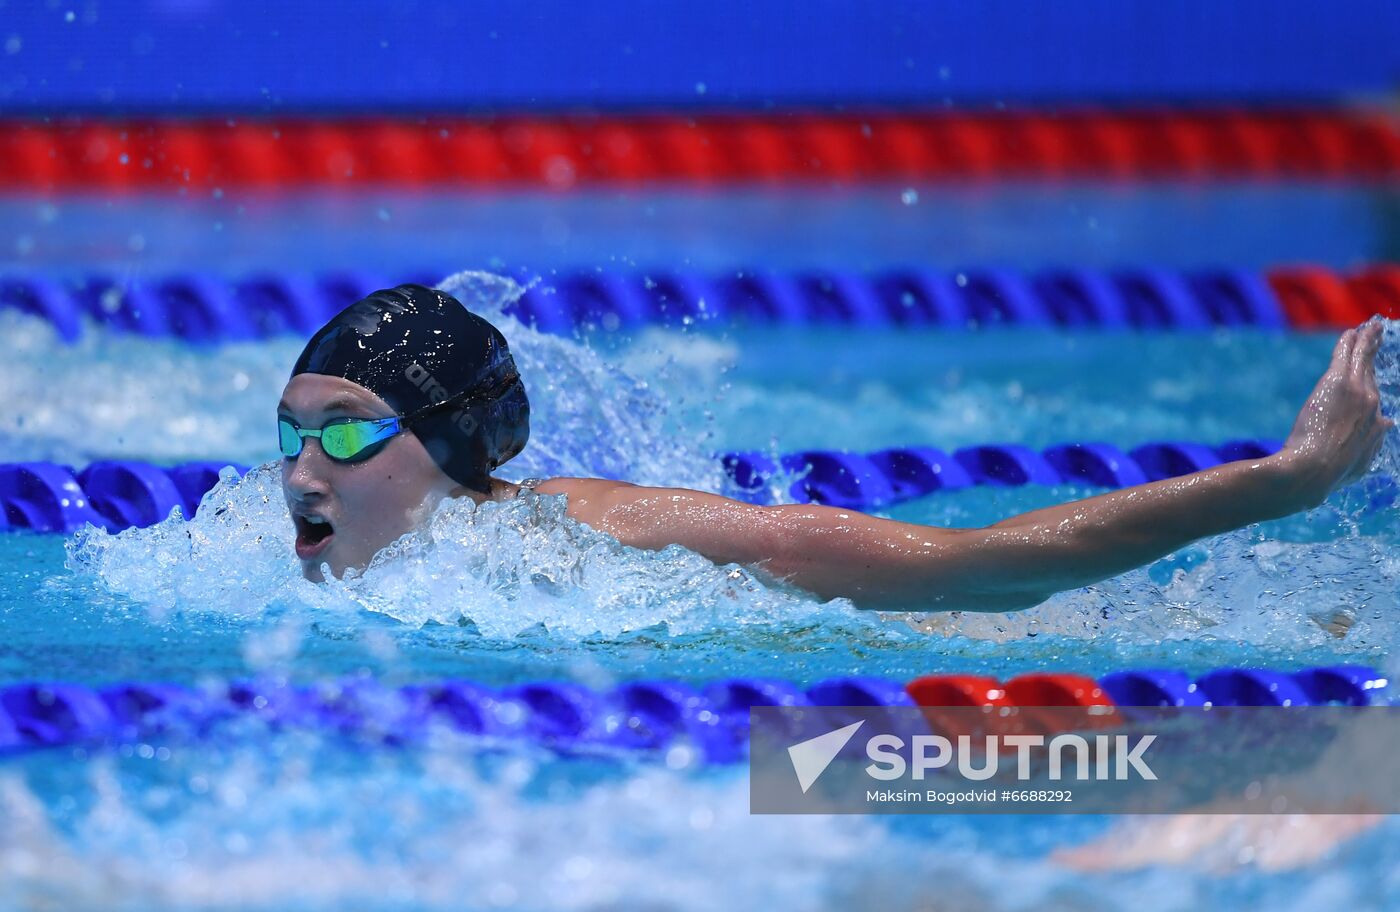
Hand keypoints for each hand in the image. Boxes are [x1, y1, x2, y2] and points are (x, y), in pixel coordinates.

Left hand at [1279, 320, 1392, 507]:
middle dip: (1373, 357)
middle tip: (1376, 340)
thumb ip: (1363, 456)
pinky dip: (1354, 341)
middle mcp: (1373, 409)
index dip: (1369, 398)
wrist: (1310, 473)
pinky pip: (1349, 354)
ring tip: (1369, 328)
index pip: (1374, 410)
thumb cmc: (1320, 479)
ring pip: (1363, 360)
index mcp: (1374, 433)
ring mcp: (1359, 393)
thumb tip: (1376, 442)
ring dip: (1367, 342)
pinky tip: (1356, 330)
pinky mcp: (1339, 382)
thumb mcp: (1350, 472)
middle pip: (1372, 376)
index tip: (1368, 391)